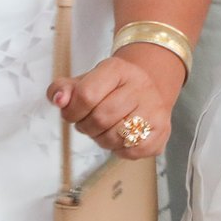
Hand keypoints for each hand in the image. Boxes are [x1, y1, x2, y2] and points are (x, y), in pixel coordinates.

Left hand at [48, 43, 181, 159]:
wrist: (145, 90)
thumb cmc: (108, 89)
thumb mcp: (84, 82)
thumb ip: (63, 88)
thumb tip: (58, 99)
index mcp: (117, 69)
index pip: (86, 95)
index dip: (72, 111)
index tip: (73, 112)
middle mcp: (140, 85)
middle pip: (100, 119)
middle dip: (86, 127)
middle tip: (88, 123)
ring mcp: (154, 108)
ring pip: (114, 138)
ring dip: (101, 140)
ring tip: (105, 129)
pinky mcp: (162, 130)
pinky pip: (130, 151)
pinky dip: (119, 150)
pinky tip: (121, 137)